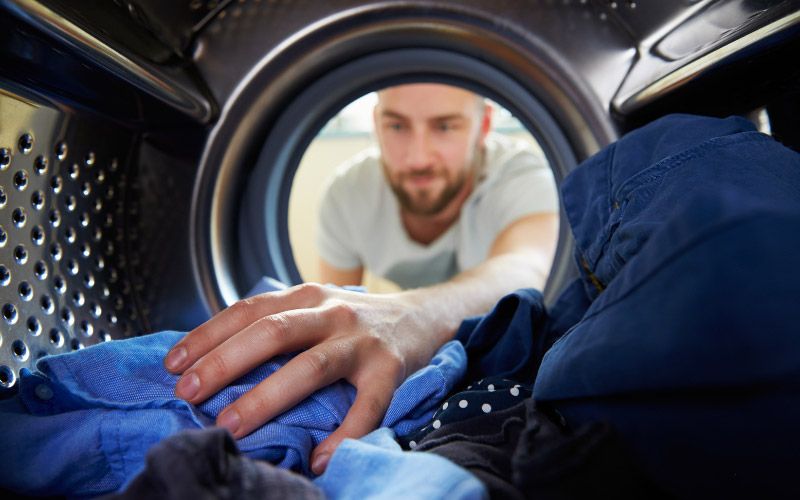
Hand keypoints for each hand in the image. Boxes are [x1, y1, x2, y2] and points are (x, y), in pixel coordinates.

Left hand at [163, 283, 448, 473]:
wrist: (423, 315)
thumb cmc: (355, 321)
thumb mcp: (314, 308)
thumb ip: (276, 324)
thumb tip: (211, 361)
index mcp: (306, 296)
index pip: (248, 310)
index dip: (207, 336)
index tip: (173, 365)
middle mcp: (332, 311)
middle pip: (272, 333)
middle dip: (225, 363)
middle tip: (189, 395)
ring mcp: (362, 340)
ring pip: (311, 367)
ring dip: (268, 397)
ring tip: (233, 426)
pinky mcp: (390, 368)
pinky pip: (367, 407)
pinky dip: (343, 434)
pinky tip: (320, 458)